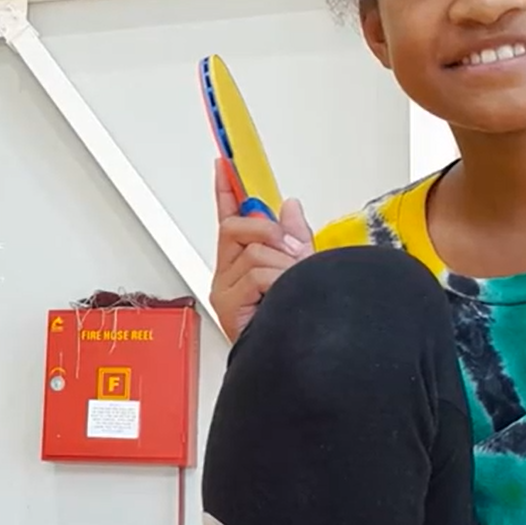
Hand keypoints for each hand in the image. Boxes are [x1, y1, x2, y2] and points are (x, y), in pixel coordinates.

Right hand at [209, 158, 313, 341]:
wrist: (296, 359)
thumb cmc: (296, 320)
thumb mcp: (302, 269)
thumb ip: (294, 236)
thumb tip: (290, 205)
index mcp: (241, 263)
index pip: (228, 218)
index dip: (225, 191)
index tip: (223, 165)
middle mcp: (228, 274)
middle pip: (236, 228)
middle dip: (268, 232)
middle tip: (293, 250)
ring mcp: (226, 290)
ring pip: (254, 253)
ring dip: (283, 266)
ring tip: (294, 286)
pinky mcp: (228, 304)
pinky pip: (257, 274)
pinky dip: (278, 281)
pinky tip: (283, 296)